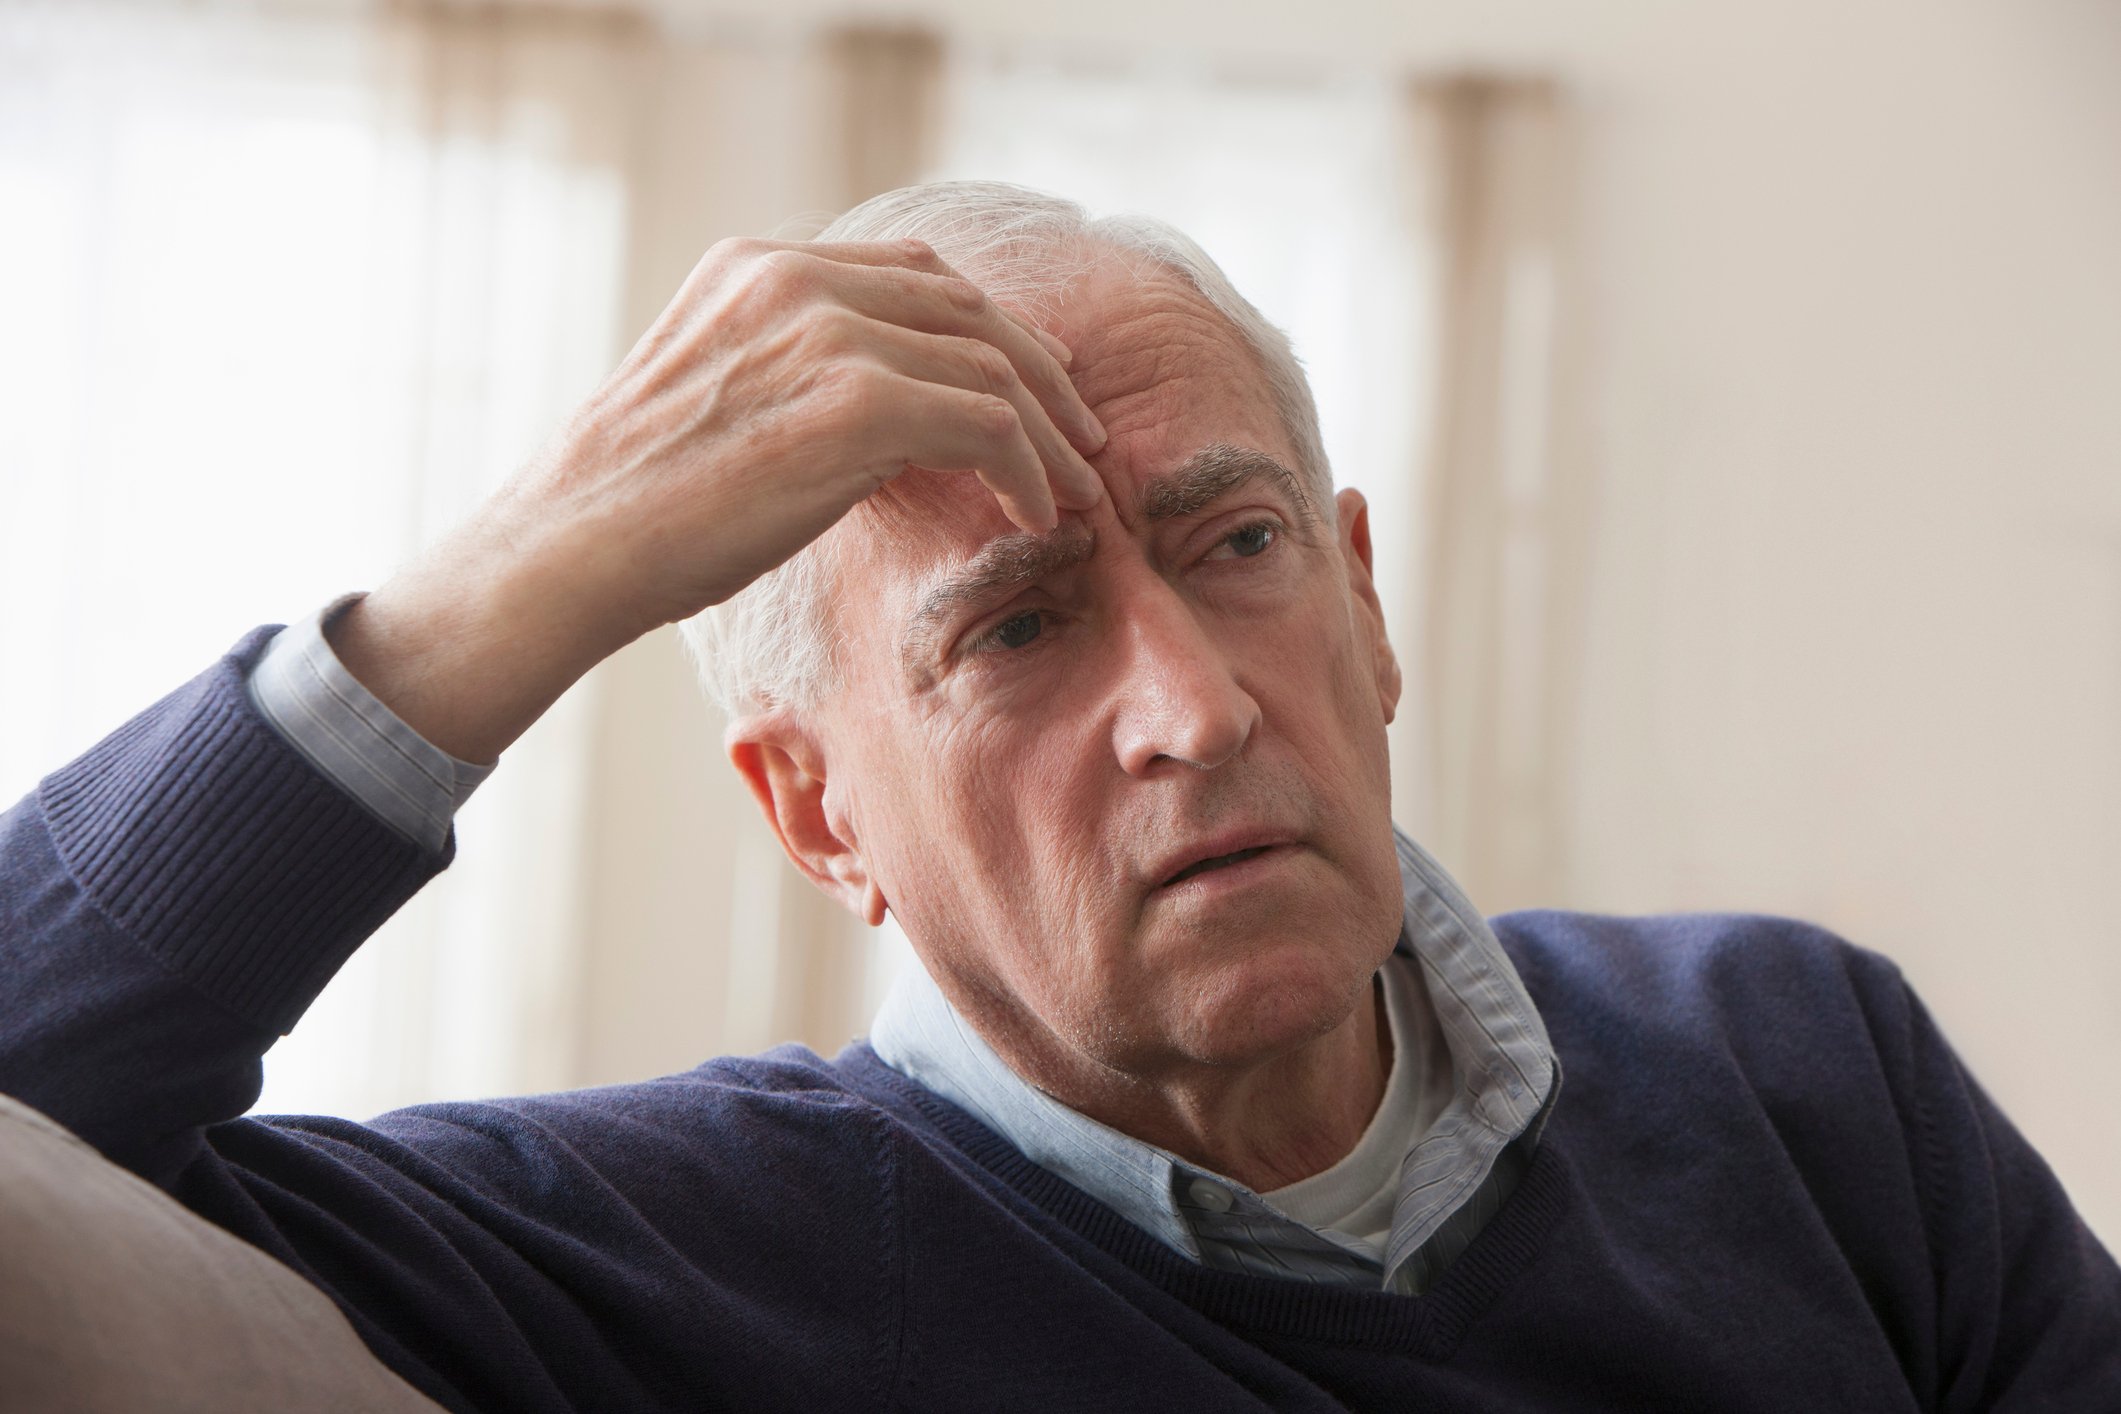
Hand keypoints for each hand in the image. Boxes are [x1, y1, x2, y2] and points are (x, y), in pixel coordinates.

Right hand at [328, 237, 1106, 763]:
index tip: (1036, 385)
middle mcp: (796, 279)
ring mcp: (826, 333)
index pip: (915, 274)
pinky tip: (1036, 514)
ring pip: (990, 363)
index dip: (990, 329)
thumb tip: (894, 409)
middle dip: (1040, 373)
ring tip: (1077, 488)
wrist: (578, 546)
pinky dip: (1028, 468)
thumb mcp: (718, 395)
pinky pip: (987, 421)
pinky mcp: (854, 403)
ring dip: (1049, 433)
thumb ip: (795, 367)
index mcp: (759, 265)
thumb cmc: (641, 502)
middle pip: (967, 307)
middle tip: (1084, 437)